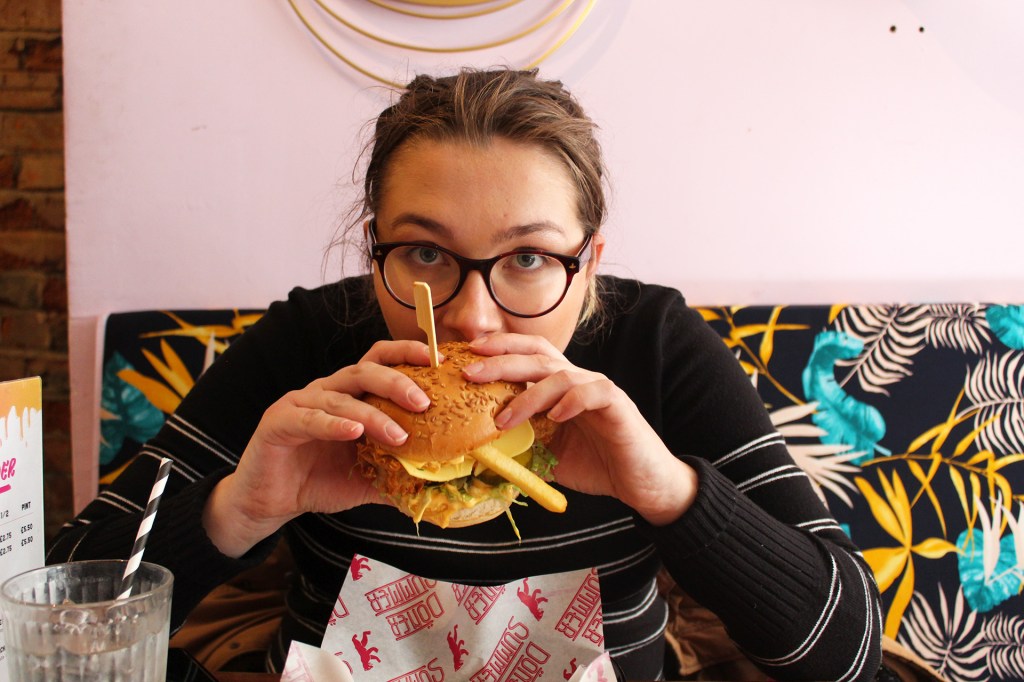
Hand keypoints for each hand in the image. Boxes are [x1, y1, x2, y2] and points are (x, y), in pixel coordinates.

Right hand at [203, 340, 435, 556]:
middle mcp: (326, 390)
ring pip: (341, 397)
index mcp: (349, 394)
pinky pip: (308, 419)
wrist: (270, 503)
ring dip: (372, 415)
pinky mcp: (277, 422)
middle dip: (397, 382)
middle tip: (424, 402)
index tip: (438, 362)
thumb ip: (399, 473)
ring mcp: (300, 403)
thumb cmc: (319, 481)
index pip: (379, 361)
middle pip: (364, 371)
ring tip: (398, 435)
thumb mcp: (368, 478)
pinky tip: (353, 432)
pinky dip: (333, 424)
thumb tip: (440, 481)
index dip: (406, 354)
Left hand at [462, 335, 697, 525]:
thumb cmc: (597, 465)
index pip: (528, 354)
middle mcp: (578, 381)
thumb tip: (478, 450)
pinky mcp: (618, 405)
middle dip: (501, 360)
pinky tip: (554, 417)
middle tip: (470, 372)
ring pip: (560, 375)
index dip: (500, 348)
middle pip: (537, 356)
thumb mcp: (548, 455)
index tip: (467, 355)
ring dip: (528, 395)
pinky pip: (593, 392)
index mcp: (560, 387)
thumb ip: (522, 445)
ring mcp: (598, 390)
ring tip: (505, 418)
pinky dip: (570, 401)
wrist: (642, 484)